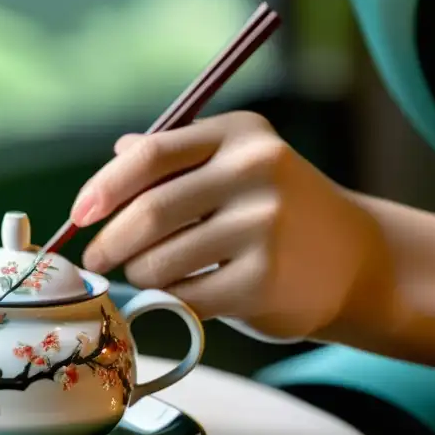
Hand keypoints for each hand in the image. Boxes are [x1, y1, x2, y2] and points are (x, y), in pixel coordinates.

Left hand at [71, 111, 381, 339]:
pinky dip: (169, 299)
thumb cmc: (274, 209)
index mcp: (238, 135)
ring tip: (144, 272)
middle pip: (149, 212)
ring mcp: (263, 228)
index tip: (79, 214)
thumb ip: (174, 159)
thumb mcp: (233, 165)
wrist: (356, 260)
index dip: (104, 187)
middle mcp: (255, 173)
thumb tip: (113, 158)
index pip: (151, 156)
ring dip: (138, 274)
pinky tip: (178, 292)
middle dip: (109, 241)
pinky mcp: (264, 282)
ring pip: (160, 261)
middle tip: (97, 257)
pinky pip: (185, 297)